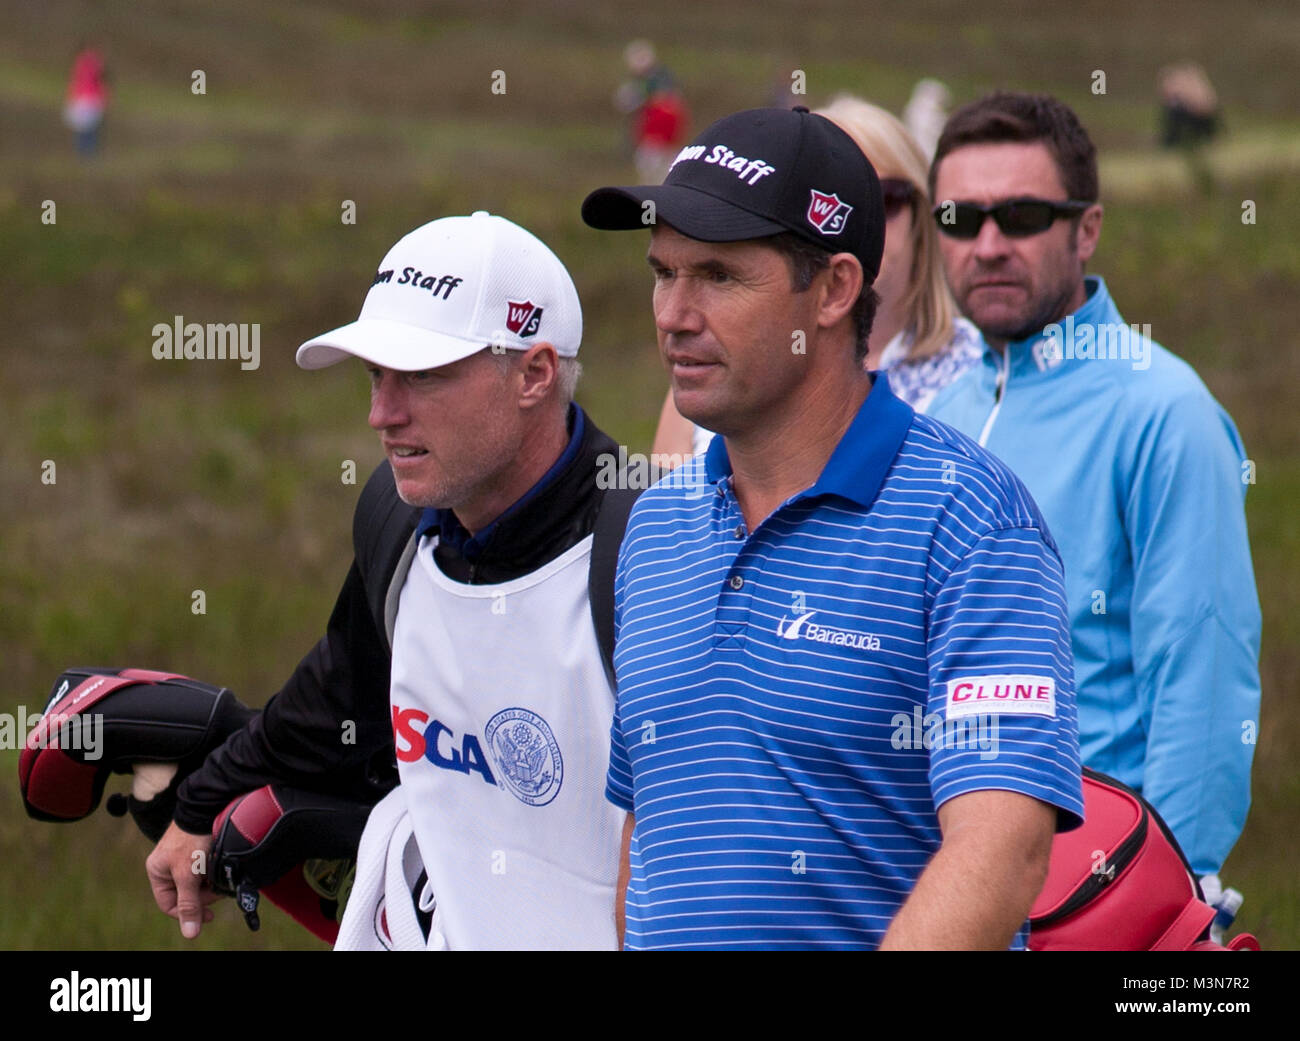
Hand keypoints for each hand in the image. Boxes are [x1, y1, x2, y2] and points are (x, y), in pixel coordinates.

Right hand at [145, 821, 220, 938]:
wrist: (207, 808)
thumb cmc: (192, 840)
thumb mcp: (188, 875)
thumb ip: (188, 904)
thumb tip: (190, 934)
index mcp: (157, 871)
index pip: (169, 904)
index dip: (188, 913)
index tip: (209, 915)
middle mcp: (167, 866)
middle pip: (185, 894)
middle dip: (202, 896)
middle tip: (218, 891)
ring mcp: (182, 858)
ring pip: (196, 883)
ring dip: (209, 884)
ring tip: (220, 877)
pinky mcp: (197, 851)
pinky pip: (204, 871)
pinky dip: (212, 873)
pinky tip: (220, 868)